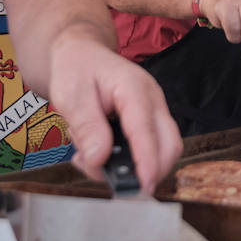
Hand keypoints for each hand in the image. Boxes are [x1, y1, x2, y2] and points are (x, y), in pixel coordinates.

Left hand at [43, 30, 182, 193]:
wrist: (82, 54)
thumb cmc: (77, 69)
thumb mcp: (71, 95)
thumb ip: (87, 126)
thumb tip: (100, 159)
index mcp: (133, 88)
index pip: (146, 130)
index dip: (147, 161)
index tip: (143, 185)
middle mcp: (152, 100)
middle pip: (169, 144)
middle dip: (150, 171)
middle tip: (114, 184)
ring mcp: (154, 111)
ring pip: (162, 150)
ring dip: (133, 165)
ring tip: (91, 159)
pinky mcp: (149, 121)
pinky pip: (149, 148)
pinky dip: (128, 160)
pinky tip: (97, 154)